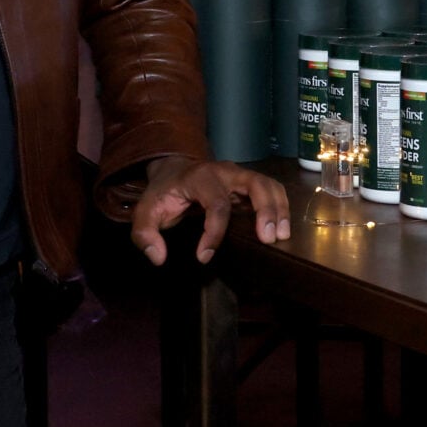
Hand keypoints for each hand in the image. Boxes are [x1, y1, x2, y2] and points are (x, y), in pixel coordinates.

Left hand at [131, 157, 291, 264]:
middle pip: (255, 184)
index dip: (214, 232)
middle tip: (269, 239)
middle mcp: (225, 172)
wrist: (173, 169)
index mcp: (200, 177)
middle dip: (265, 210)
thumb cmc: (163, 193)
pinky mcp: (249, 183)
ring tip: (281, 236)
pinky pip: (272, 190)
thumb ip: (145, 234)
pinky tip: (282, 228)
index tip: (204, 256)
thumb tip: (159, 257)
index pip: (216, 204)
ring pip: (269, 185)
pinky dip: (281, 207)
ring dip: (279, 209)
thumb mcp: (145, 212)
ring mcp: (240, 175)